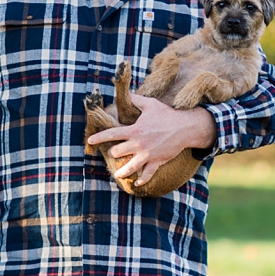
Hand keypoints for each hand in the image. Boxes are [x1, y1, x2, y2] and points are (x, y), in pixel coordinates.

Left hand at [86, 94, 214, 185]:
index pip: (112, 134)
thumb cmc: (167, 115)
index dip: (99, 138)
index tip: (90, 142)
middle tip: (113, 153)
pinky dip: (142, 179)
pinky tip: (137, 182)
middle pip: (117, 152)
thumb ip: (136, 99)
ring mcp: (147, 154)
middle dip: (113, 153)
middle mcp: (139, 144)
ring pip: (130, 167)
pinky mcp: (157, 161)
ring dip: (122, 172)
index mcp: (134, 130)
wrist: (185, 127)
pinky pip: (148, 174)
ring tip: (118, 174)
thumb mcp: (150, 104)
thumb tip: (126, 93)